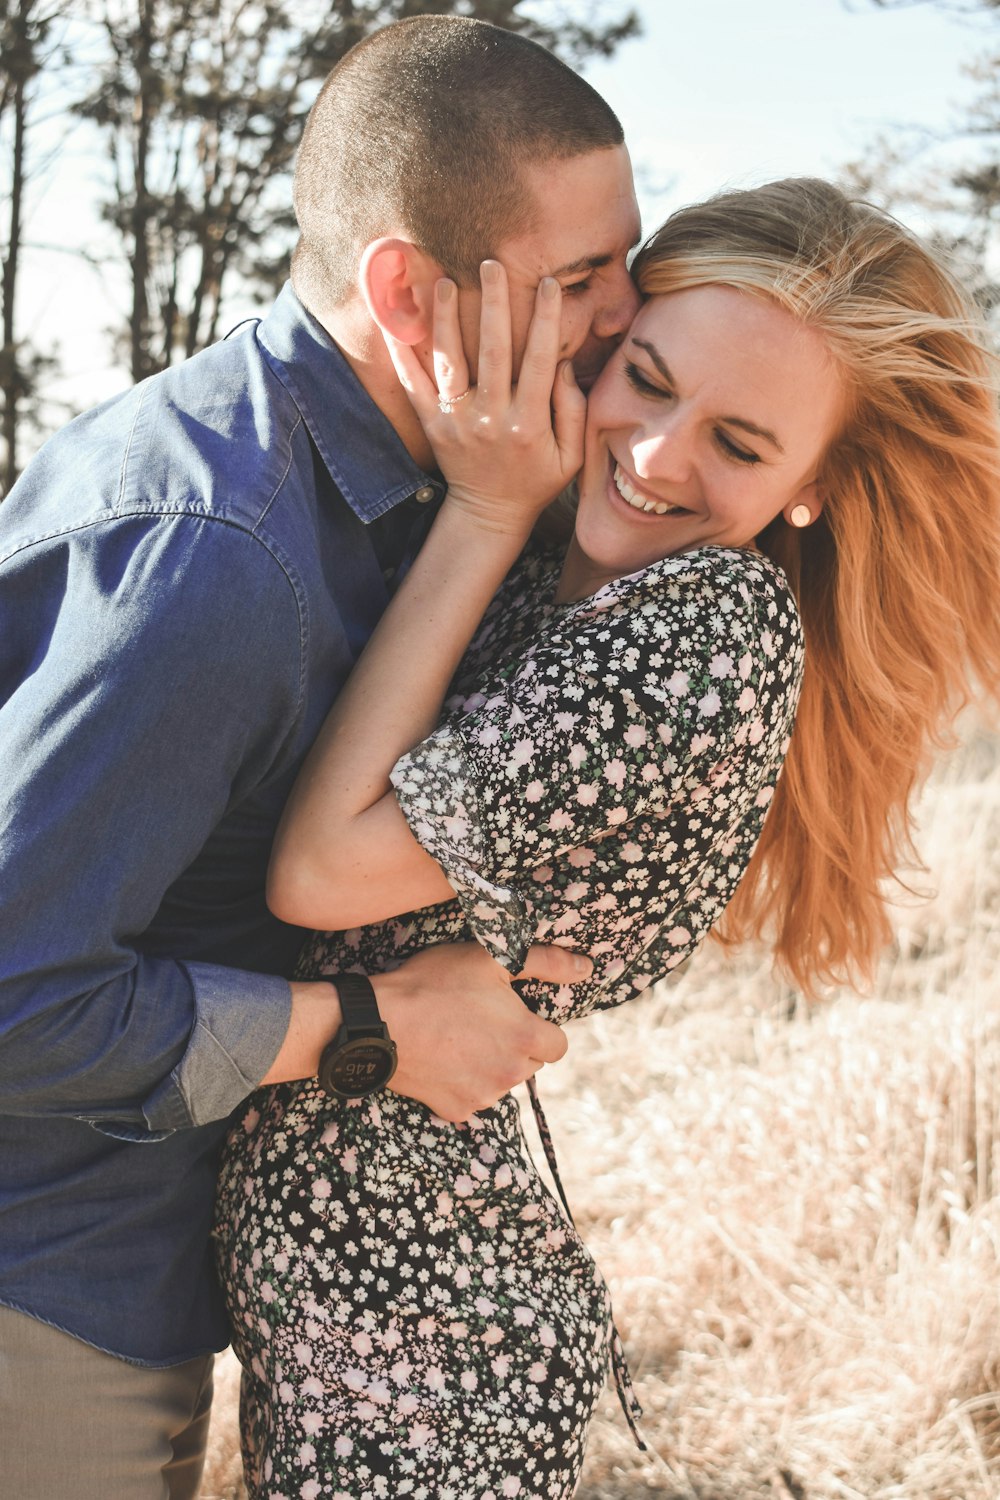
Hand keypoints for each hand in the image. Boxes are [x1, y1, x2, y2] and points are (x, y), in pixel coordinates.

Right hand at [371, 941, 587, 1122]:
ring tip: (457, 1036)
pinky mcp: (456, 1111)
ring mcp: (483, 1096)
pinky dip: (463, 1082)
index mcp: (526, 1039)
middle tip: (481, 1020)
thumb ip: (545, 962)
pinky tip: (442, 1058)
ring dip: (490, 1064)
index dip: (538, 1027)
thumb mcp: (490, 958)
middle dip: (515, 1045)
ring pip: (502, 1081)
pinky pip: (472, 1097)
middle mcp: (510, 1074)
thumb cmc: (435, 984)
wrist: (379, 1022)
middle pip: (530, 1064)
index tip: (513, 1014)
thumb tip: (587, 968)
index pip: (558, 1045)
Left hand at [384, 262, 585, 537]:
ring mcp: (457, 421)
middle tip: (491, 264)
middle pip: (494, 352)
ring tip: (445, 282)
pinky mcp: (432, 424)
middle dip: (495, 304)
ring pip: (451, 362)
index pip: (541, 361)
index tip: (548, 285)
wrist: (489, 514)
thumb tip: (565, 365)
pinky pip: (414, 386)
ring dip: (447, 320)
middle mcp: (491, 417)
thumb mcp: (570, 455)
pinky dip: (403, 355)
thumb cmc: (536, 480)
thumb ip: (573, 410)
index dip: (547, 321)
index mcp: (529, 422)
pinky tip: (397, 323)